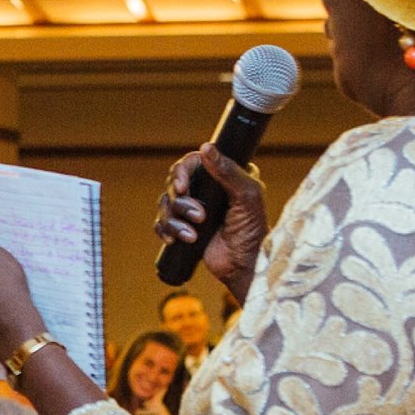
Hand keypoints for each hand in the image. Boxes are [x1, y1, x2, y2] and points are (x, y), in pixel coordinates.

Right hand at [156, 144, 267, 302]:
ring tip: (192, 235)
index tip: (182, 187)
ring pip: (166, 204)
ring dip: (175, 220)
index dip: (181, 172)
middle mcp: (206, 191)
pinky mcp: (183, 228)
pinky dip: (166, 230)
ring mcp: (193, 210)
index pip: (192, 163)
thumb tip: (206, 148)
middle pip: (174, 183)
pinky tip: (176, 239)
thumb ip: (228, 170)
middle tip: (198, 216)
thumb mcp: (247, 195)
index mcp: (223, 178)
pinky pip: (161, 223)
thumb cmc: (253, 231)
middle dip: (181, 202)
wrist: (243, 266)